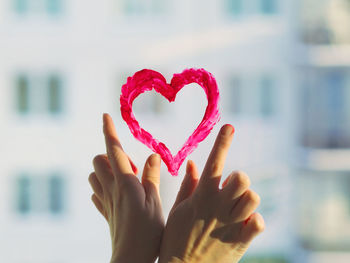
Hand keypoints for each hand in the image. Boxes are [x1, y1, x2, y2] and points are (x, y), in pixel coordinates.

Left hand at [89, 113, 163, 262]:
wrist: (131, 258)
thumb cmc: (148, 231)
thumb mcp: (155, 201)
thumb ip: (152, 176)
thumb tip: (153, 154)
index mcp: (125, 182)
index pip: (114, 150)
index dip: (110, 130)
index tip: (106, 115)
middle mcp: (110, 188)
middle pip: (99, 160)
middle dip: (111, 154)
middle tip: (132, 168)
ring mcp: (105, 200)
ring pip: (94, 175)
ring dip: (106, 170)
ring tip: (126, 180)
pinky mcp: (104, 212)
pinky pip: (96, 193)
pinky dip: (102, 186)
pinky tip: (116, 193)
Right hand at [159, 124, 264, 262]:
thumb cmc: (175, 238)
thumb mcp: (178, 209)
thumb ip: (189, 184)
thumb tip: (194, 161)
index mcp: (201, 198)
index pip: (214, 163)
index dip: (222, 141)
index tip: (229, 126)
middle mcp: (219, 208)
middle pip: (242, 178)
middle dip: (239, 178)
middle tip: (230, 188)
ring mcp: (232, 225)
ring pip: (253, 198)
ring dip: (247, 198)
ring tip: (236, 206)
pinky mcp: (241, 242)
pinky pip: (259, 223)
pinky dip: (254, 221)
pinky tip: (243, 224)